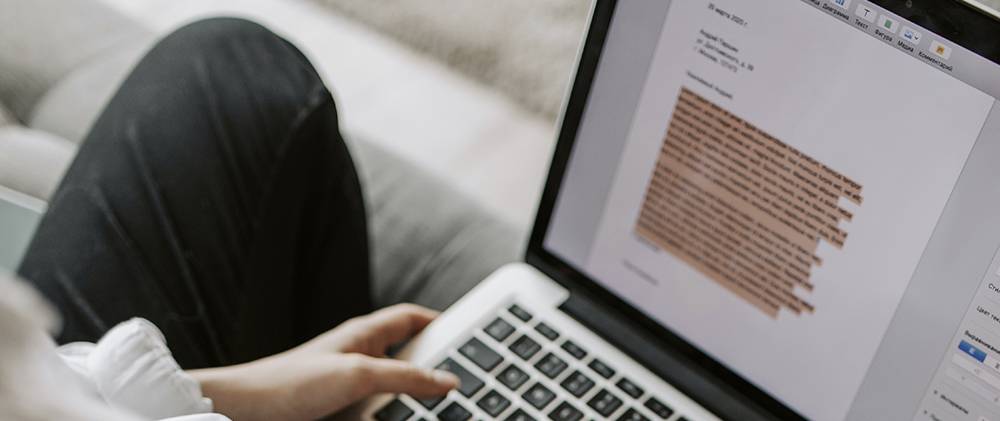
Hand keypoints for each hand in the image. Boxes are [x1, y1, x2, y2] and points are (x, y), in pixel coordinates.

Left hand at [189, 304, 458, 420]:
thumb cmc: (289, 383)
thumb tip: (447, 380)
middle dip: (432, 368)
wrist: (245, 411)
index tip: (467, 336)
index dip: (439, 322)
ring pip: (393, 388)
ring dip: (411, 399)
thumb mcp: (359, 375)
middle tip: (459, 382)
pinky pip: (376, 411)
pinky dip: (391, 416)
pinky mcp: (340, 410)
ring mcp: (348, 383)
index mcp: (363, 334)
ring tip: (433, 409)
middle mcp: (357, 355)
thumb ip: (405, 377)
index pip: (411, 317)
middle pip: (408, 355)